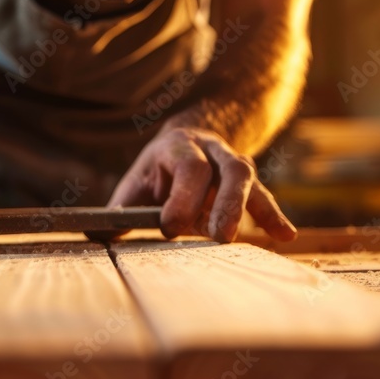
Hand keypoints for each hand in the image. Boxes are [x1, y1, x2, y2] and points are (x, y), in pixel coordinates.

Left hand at [108, 127, 296, 242]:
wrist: (190, 141)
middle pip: (229, 169)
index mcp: (179, 147)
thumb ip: (119, 210)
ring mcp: (234, 163)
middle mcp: (212, 150)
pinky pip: (264, 196)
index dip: (183, 196)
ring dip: (251, 208)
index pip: (189, 166)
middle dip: (224, 203)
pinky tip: (285, 235)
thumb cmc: (157, 173)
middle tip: (217, 236)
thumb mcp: (135, 184)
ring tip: (251, 237)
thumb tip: (95, 236)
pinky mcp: (248, 183)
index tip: (171, 227)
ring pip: (249, 178)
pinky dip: (274, 216)